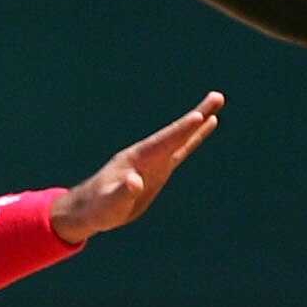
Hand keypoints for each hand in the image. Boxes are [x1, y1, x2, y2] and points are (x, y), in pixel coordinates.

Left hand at [52, 93, 223, 243]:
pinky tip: (204, 126)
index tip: (198, 116)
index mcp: (136, 160)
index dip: (180, 131)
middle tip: (217, 97)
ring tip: (216, 104)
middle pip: (176, 133)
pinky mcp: (158, 170)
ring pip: (181, 138)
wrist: (88, 210)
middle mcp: (147, 155)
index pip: (163, 142)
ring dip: (199, 122)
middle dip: (196, 116)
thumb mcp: (109, 204)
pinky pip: (179, 150)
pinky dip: (192, 138)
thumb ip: (122, 192)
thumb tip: (135, 181)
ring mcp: (154, 161)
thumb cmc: (97, 208)